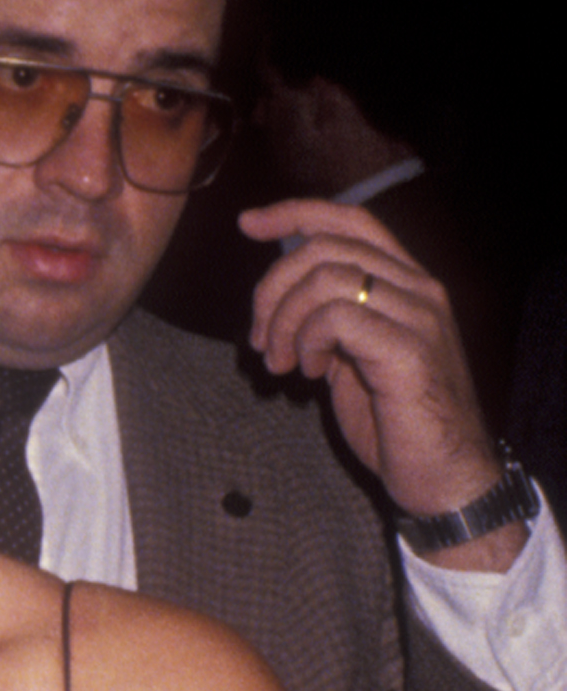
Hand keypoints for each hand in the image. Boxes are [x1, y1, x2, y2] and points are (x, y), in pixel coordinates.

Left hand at [240, 200, 518, 566]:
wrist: (442, 478)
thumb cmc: (396, 423)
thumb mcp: (354, 358)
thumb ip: (331, 321)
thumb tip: (282, 300)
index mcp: (408, 281)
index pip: (350, 219)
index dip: (294, 213)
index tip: (248, 225)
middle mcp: (419, 286)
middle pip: (325, 246)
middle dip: (272, 287)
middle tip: (259, 339)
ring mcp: (418, 315)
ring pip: (325, 278)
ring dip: (283, 320)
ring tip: (281, 363)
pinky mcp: (408, 349)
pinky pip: (337, 317)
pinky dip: (306, 340)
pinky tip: (309, 372)